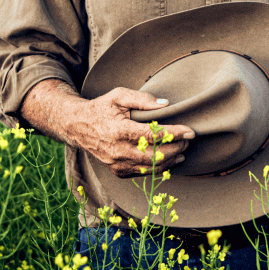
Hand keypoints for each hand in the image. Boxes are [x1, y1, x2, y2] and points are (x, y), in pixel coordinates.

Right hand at [19, 79, 192, 177]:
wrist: (78, 126)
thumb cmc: (102, 108)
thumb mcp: (119, 96)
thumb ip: (142, 99)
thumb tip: (166, 105)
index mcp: (119, 131)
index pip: (153, 135)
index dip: (174, 134)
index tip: (190, 131)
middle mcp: (118, 151)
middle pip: (156, 155)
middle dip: (176, 147)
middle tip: (188, 139)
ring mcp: (117, 164)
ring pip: (151, 167)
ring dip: (171, 160)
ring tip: (183, 150)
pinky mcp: (118, 171)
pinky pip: (144, 173)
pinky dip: (159, 168)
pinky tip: (170, 159)